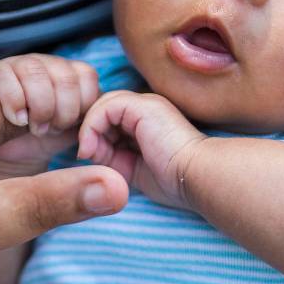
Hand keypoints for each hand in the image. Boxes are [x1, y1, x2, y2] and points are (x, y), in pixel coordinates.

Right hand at [0, 53, 99, 167]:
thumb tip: (106, 118)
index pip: (87, 76)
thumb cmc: (48, 135)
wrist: (12, 148)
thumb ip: (93, 118)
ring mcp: (21, 63)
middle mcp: (48, 62)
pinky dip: (14, 102)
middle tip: (52, 130)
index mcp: (71, 72)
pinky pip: (5, 77)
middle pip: (64, 77)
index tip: (71, 126)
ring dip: (39, 107)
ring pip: (35, 73)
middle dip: (62, 112)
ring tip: (35, 127)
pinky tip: (17, 119)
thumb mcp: (74, 127)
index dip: (81, 106)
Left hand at [78, 90, 207, 208]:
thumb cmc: (175, 181)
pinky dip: (92, 126)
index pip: (109, 120)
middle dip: (91, 133)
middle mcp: (146, 108)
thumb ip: (113, 160)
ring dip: (89, 130)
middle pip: (103, 110)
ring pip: (102, 104)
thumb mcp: (133, 171)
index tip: (90, 161)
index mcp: (147, 122)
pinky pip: (105, 107)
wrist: (198, 176)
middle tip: (85, 156)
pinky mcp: (142, 105)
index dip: (95, 137)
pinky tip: (92, 148)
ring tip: (88, 153)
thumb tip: (90, 154)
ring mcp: (145, 103)